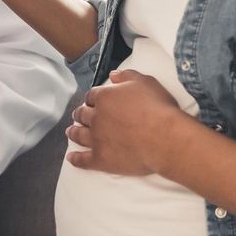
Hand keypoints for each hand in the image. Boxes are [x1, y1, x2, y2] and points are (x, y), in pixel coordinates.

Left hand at [65, 69, 185, 176]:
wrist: (165, 138)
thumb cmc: (158, 109)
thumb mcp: (145, 82)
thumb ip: (126, 76)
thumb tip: (113, 75)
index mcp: (105, 97)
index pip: (92, 96)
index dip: (92, 98)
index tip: (91, 101)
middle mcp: (96, 117)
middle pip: (82, 114)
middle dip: (80, 114)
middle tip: (78, 115)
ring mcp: (96, 139)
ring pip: (79, 135)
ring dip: (73, 132)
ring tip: (70, 132)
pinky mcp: (101, 159)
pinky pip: (83, 159)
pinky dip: (76, 159)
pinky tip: (71, 158)